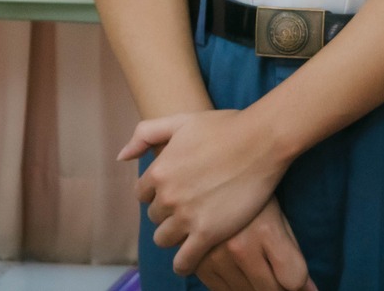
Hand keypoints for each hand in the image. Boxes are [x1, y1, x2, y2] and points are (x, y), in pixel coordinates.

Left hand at [122, 109, 292, 275]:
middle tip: (190, 206)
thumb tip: (121, 157)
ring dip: (175, 235)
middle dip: (169, 213)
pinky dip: (184, 264)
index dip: (159, 193)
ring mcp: (187, 217)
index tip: (176, 191)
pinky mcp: (207, 233)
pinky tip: (191, 258)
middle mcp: (168, 196)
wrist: (262, 140)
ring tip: (192, 229)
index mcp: (159, 171)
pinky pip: (184, 261)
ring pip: (164, 239)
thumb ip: (146, 134)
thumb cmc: (225, 127)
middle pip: (155, 217)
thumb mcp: (181, 121)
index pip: (143, 194)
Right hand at [192, 198, 316, 290]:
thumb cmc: (253, 196)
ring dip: (255, 287)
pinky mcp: (198, 263)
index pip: (293, 279)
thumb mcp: (278, 218)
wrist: (208, 176)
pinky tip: (237, 268)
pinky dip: (234, 286)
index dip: (300, 283)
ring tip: (255, 265)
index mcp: (266, 230)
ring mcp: (216, 256)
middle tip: (276, 272)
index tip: (297, 280)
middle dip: (279, 287)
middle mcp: (240, 246)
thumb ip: (292, 256)